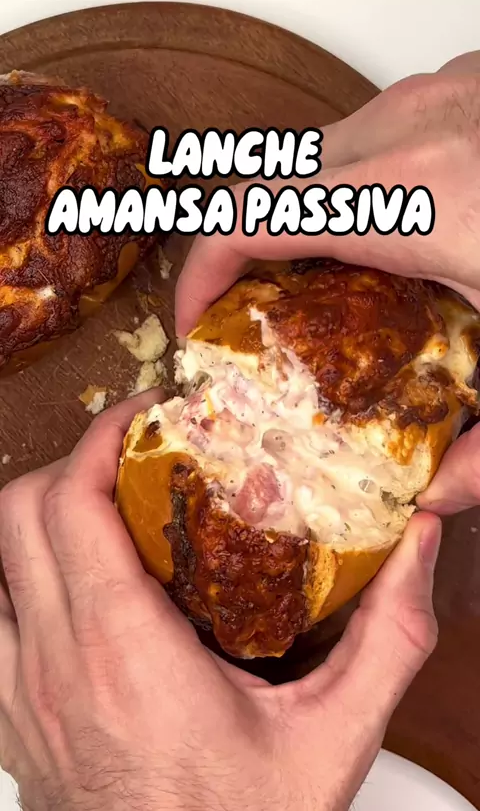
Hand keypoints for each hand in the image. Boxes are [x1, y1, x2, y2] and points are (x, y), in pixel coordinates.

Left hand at [0, 392, 439, 810]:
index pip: (74, 504)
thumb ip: (386, 636)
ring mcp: (21, 696)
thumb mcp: (335, 738)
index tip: (145, 417)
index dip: (102, 439)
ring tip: (104, 507)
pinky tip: (69, 582)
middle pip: (20, 513)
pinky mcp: (12, 722)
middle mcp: (56, 664)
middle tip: (133, 456)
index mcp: (124, 652)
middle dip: (72, 462)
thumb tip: (417, 546)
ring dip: (39, 514)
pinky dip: (17, 575)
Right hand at [175, 50, 479, 516]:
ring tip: (313, 287)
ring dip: (293, 217)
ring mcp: (439, 93)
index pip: (250, 217)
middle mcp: (413, 127)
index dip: (200, 273)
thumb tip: (431, 501)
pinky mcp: (461, 85)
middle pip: (270, 181)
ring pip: (315, 154)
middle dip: (241, 250)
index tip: (196, 325)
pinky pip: (367, 135)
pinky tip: (385, 239)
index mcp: (417, 197)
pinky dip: (347, 187)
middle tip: (251, 320)